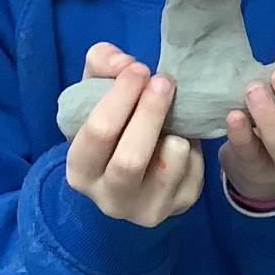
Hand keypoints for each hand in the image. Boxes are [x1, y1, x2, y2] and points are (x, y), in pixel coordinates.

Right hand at [65, 46, 203, 227]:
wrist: (134, 166)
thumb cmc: (112, 122)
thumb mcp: (97, 89)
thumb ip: (103, 64)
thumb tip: (125, 64)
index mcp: (80, 171)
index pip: (98, 134)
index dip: (120, 98)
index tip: (139, 69)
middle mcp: (108, 200)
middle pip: (130, 160)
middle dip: (150, 113)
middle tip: (164, 81)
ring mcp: (145, 210)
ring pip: (168, 166)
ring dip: (174, 133)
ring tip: (173, 115)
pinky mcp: (178, 207)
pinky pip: (194, 172)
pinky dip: (192, 147)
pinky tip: (181, 135)